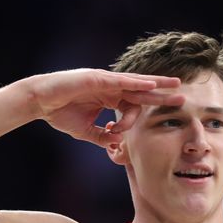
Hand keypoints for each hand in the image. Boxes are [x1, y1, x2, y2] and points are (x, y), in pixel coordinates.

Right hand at [33, 69, 184, 147]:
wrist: (39, 102)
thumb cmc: (59, 112)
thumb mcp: (85, 131)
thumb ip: (101, 136)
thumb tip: (116, 145)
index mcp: (108, 99)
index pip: (133, 106)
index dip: (140, 116)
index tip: (139, 128)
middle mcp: (110, 88)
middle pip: (141, 92)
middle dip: (161, 95)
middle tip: (183, 97)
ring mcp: (104, 81)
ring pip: (135, 84)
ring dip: (156, 84)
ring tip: (175, 85)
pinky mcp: (96, 78)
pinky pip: (120, 81)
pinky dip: (136, 83)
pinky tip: (151, 84)